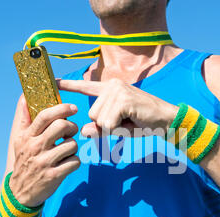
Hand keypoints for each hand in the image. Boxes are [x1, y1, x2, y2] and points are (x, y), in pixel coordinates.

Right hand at [9, 95, 80, 206]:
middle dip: (71, 127)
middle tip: (70, 133)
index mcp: (27, 137)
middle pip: (62, 126)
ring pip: (72, 145)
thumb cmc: (24, 161)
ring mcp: (44, 162)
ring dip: (73, 148)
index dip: (62, 108)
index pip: (45, 116)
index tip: (72, 108)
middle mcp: (35, 147)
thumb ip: (24, 119)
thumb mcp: (19, 141)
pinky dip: (75, 162)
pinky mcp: (54, 176)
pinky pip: (75, 162)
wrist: (20, 192)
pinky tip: (67, 164)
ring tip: (66, 152)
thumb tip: (24, 97)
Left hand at [57, 78, 178, 136]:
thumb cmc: (142, 123)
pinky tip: (131, 121)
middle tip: (125, 122)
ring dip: (113, 127)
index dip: (68, 85)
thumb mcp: (117, 127)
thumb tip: (83, 131)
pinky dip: (118, 129)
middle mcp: (111, 86)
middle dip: (106, 125)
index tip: (53, 82)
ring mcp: (117, 91)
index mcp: (109, 89)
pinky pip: (108, 123)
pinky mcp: (123, 99)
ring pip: (99, 120)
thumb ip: (99, 128)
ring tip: (129, 121)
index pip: (85, 86)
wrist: (166, 120)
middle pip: (91, 114)